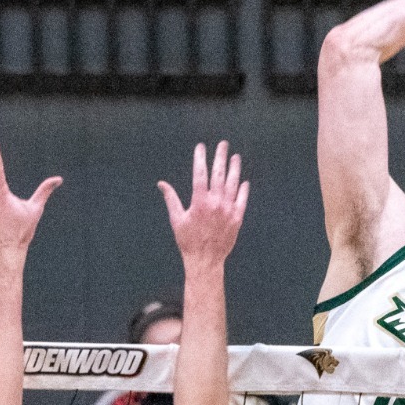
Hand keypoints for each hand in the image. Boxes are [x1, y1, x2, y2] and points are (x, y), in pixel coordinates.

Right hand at [159, 141, 249, 266]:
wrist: (205, 260)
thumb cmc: (188, 241)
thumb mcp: (177, 219)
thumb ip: (171, 199)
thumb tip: (161, 183)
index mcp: (199, 202)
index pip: (200, 174)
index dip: (200, 158)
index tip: (201, 147)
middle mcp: (215, 203)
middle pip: (219, 174)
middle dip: (221, 157)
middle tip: (223, 144)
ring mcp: (228, 210)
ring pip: (233, 184)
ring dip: (235, 169)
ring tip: (235, 157)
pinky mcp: (237, 219)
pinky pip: (242, 200)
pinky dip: (243, 190)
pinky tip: (243, 181)